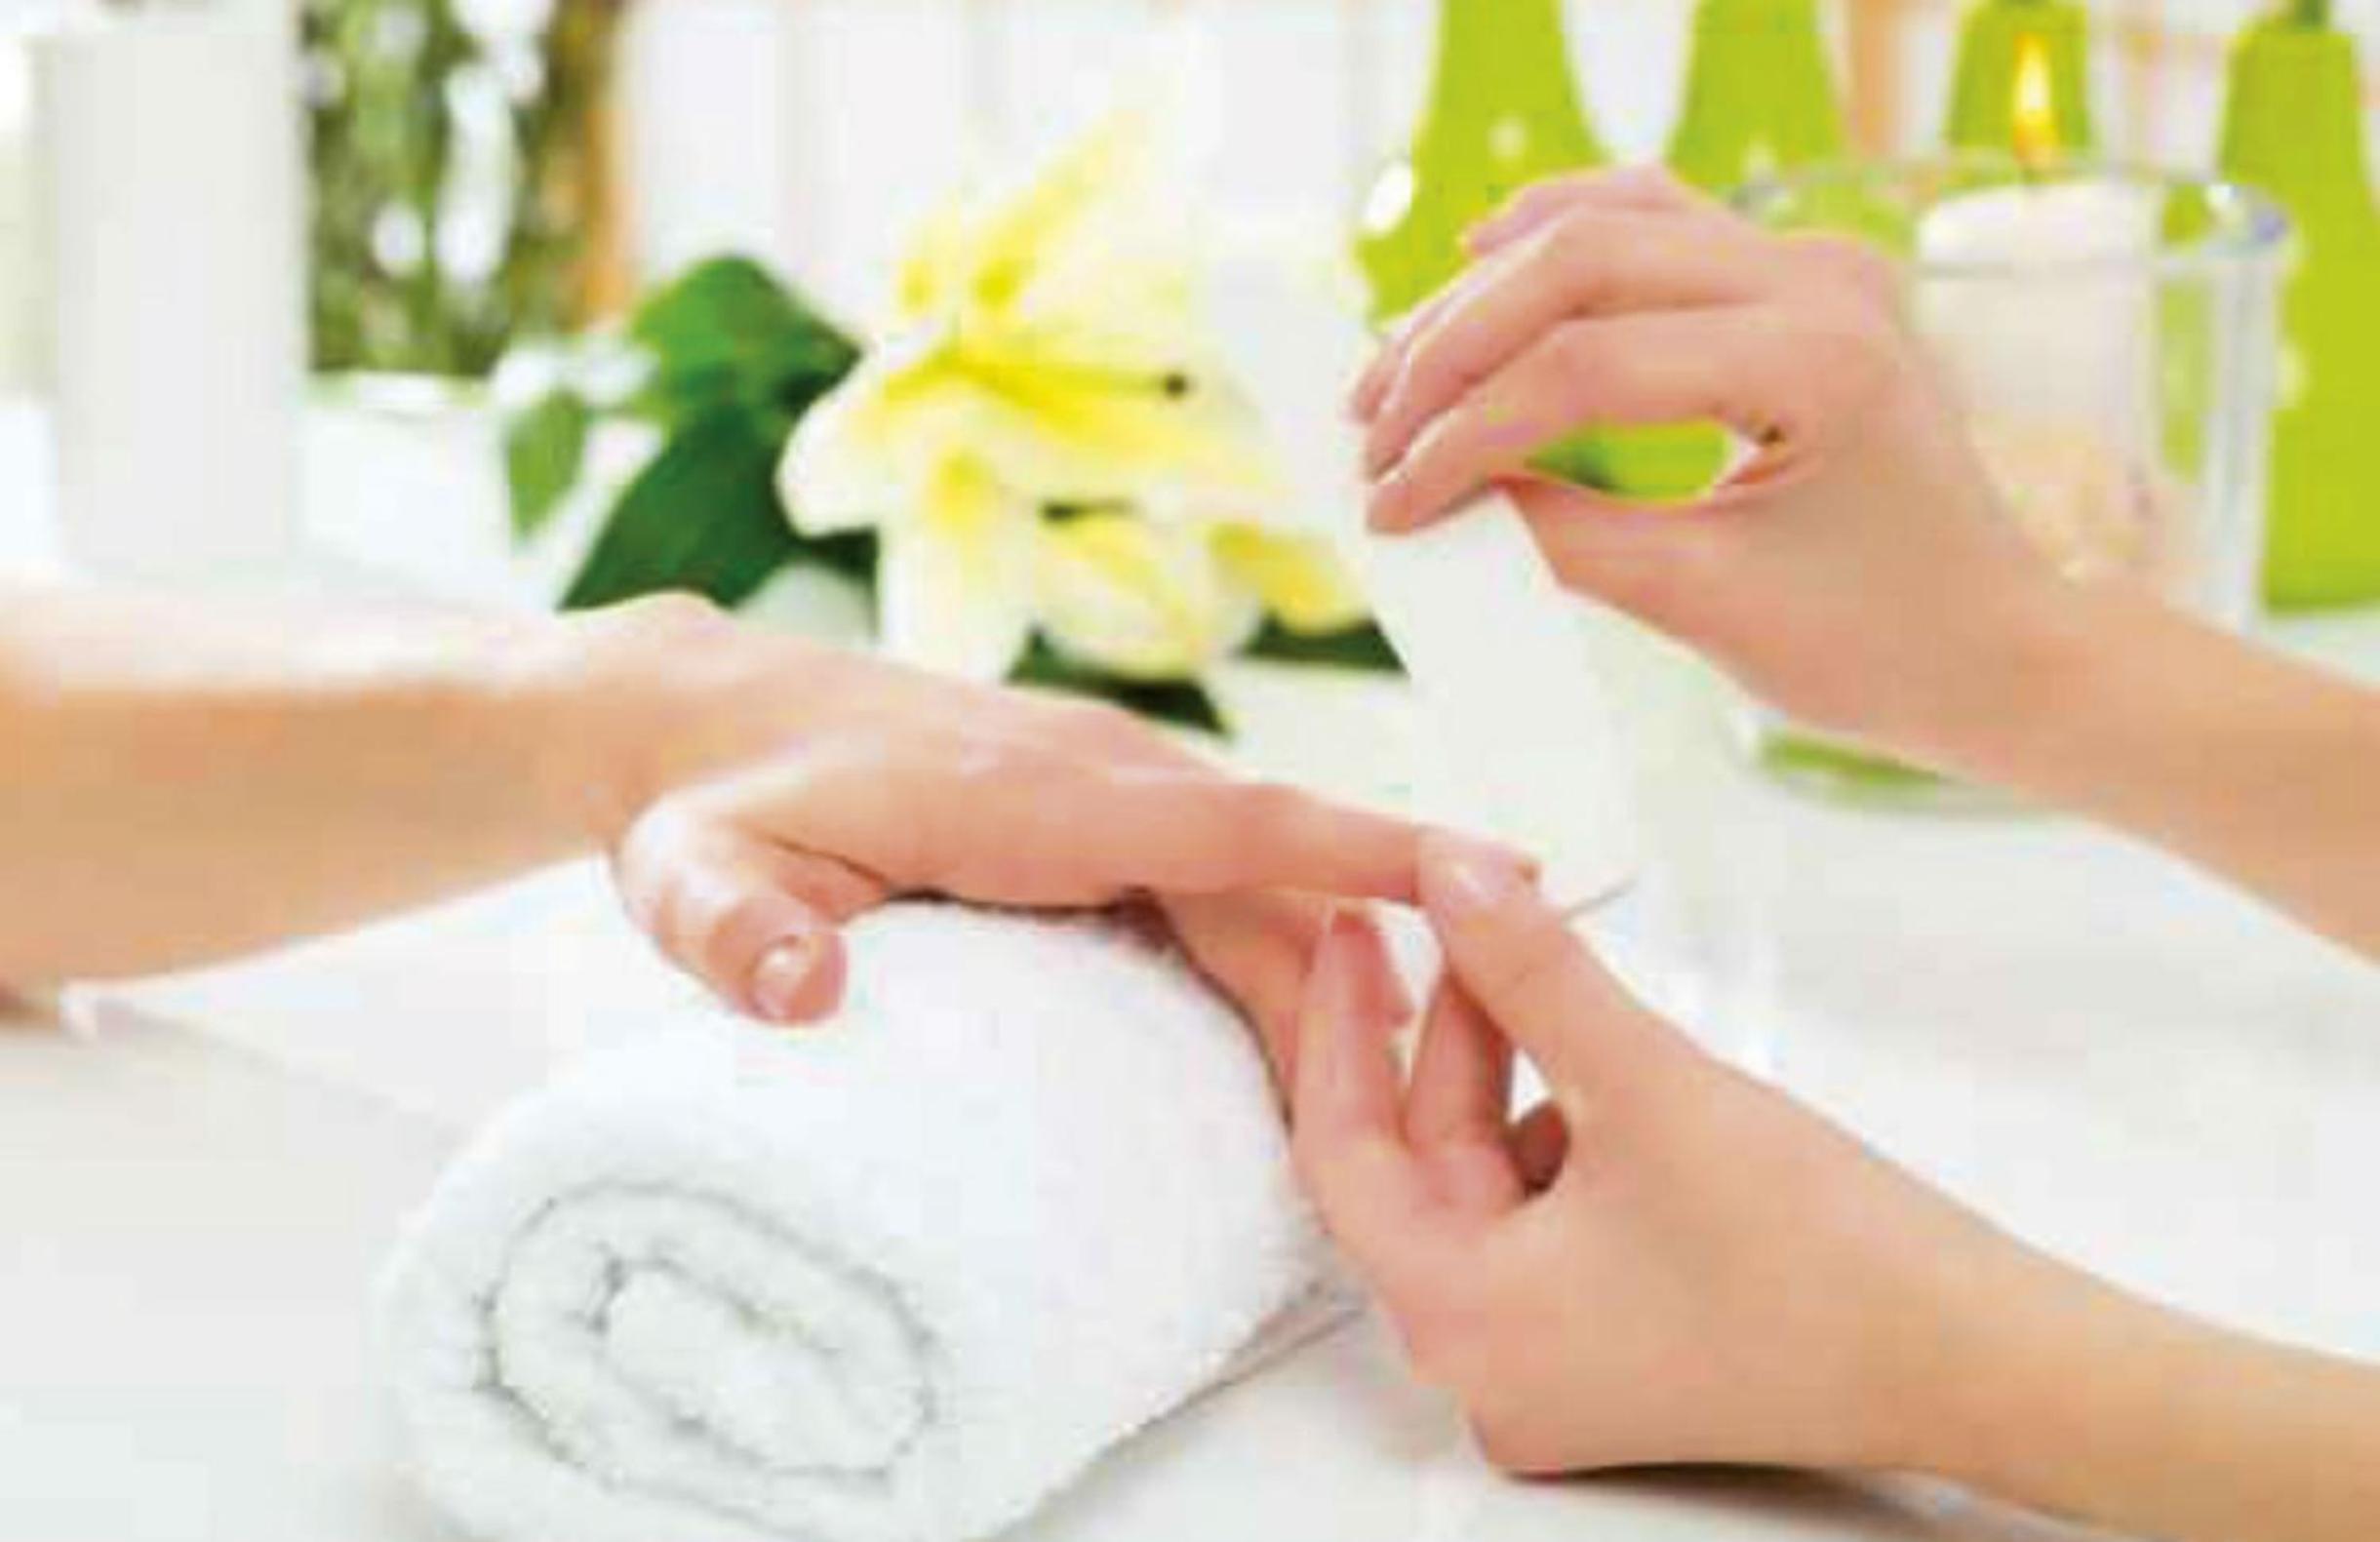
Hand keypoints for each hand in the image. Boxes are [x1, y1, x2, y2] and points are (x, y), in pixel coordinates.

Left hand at [570, 596, 1419, 1069]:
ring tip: (1404, 1072)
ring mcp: (1101, 777)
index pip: (1227, 826)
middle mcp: (1091, 770)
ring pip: (1257, 872)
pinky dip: (1282, 929)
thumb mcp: (691, 877)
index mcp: (1027, 793)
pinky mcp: (1095, 798)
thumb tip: (800, 986)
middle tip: (1439, 1094)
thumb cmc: (714, 805)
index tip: (1485, 879)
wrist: (711, 711)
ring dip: (1337, 953)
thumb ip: (734, 931)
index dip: (1359, 856)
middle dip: (1370, 968)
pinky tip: (1312, 1007)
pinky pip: (1219, 866)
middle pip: (1272, 875)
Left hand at [1291, 832, 2052, 1474]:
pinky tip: (1602, 1055)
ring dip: (1507, 1072)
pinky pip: (1547, 1222)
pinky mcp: (1615, 1353)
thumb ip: (1530, 968)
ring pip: (1490, 1185)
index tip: (1353, 924)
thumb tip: (1448, 870)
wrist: (1985, 1362)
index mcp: (1462, 1324)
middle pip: (1422, 1165)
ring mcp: (1553, 1369)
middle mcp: (1487, 1367)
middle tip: (1457, 909)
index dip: (1340, 1024)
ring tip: (1540, 962)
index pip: (1342, 1155)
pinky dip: (1561, 1129)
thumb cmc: (1822, 1254)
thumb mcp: (1648, 1083)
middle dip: (1445, 1031)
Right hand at [1351, 169, 2062, 764]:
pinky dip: (1558, 233)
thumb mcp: (1703, 603)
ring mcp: (1811, 263)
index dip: (1463, 433)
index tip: (1387, 503)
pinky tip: (1483, 254)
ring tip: (1399, 369)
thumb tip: (1435, 502)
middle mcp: (1819, 280)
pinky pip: (1653, 216)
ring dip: (1487, 291)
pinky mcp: (1792, 277)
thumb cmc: (1880, 644)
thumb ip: (1561, 539)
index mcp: (1819, 360)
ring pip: (1606, 223)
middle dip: (1453, 350)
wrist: (1995, 646)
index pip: (1586, 367)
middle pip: (1580, 264)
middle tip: (1369, 431)